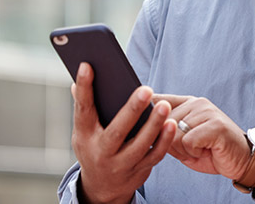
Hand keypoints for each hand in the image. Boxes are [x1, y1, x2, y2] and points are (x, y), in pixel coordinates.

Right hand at [71, 63, 176, 203]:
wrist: (102, 188)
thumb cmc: (94, 147)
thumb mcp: (85, 130)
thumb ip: (87, 105)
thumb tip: (82, 72)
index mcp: (85, 135)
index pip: (83, 109)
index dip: (84, 87)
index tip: (88, 66)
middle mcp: (101, 151)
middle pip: (117, 131)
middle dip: (132, 110)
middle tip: (147, 90)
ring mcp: (120, 164)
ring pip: (140, 145)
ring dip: (154, 126)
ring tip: (165, 106)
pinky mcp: (139, 171)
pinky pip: (154, 156)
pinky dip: (164, 140)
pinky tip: (172, 124)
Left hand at [152, 94, 250, 180]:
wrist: (241, 160)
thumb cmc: (211, 151)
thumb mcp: (183, 140)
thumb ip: (166, 131)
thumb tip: (143, 128)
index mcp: (188, 103)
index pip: (159, 101)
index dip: (149, 116)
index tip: (148, 126)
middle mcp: (197, 103)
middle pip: (164, 123)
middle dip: (172, 143)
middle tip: (191, 148)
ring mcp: (207, 111)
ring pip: (175, 134)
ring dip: (184, 149)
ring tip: (200, 148)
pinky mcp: (215, 124)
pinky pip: (188, 141)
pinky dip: (194, 152)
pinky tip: (207, 150)